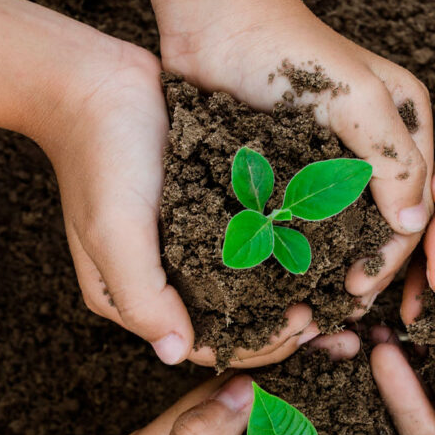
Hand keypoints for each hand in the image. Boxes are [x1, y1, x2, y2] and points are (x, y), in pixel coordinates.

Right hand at [43, 43, 355, 367]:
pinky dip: (287, 253)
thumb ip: (141, 296)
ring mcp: (191, 246)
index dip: (260, 346)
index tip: (305, 322)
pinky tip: (326, 251)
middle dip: (286, 330)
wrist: (98, 80)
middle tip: (332, 316)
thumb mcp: (113, 232)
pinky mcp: (210, 211)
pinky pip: (254, 244)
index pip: (208, 346)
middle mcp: (167, 280)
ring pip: (252, 289)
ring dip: (294, 296)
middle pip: (236, 324)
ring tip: (337, 294)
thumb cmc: (101, 156)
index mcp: (137, 298)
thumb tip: (174, 354)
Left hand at [150, 0, 433, 308]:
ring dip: (338, 269)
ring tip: (318, 306)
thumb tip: (413, 226)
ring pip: (349, 230)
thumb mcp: (356, 98)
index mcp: (409, 127)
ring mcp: (338, 160)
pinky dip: (306, 250)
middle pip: (385, 225)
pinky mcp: (299, 168)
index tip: (358, 290)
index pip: (414, 209)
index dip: (391, 257)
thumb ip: (393, 160)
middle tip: (341, 311)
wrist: (214, 23)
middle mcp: (379, 148)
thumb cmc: (285, 48)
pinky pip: (311, 219)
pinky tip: (293, 278)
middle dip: (368, 271)